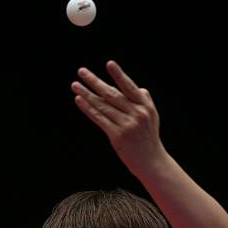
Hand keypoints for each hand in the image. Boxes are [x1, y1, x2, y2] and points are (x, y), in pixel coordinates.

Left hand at [71, 60, 166, 177]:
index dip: (119, 75)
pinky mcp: (118, 136)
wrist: (151, 162)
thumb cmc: (149, 138)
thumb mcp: (152, 117)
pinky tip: (79, 100)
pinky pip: (100, 119)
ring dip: (87, 94)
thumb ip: (144, 101)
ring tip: (75, 85)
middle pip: (112, 94)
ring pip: (103, 106)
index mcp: (145, 106)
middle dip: (95, 81)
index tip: (109, 64)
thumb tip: (138, 87)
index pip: (129, 87)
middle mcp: (137, 113)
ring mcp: (127, 125)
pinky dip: (88, 109)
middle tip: (81, 71)